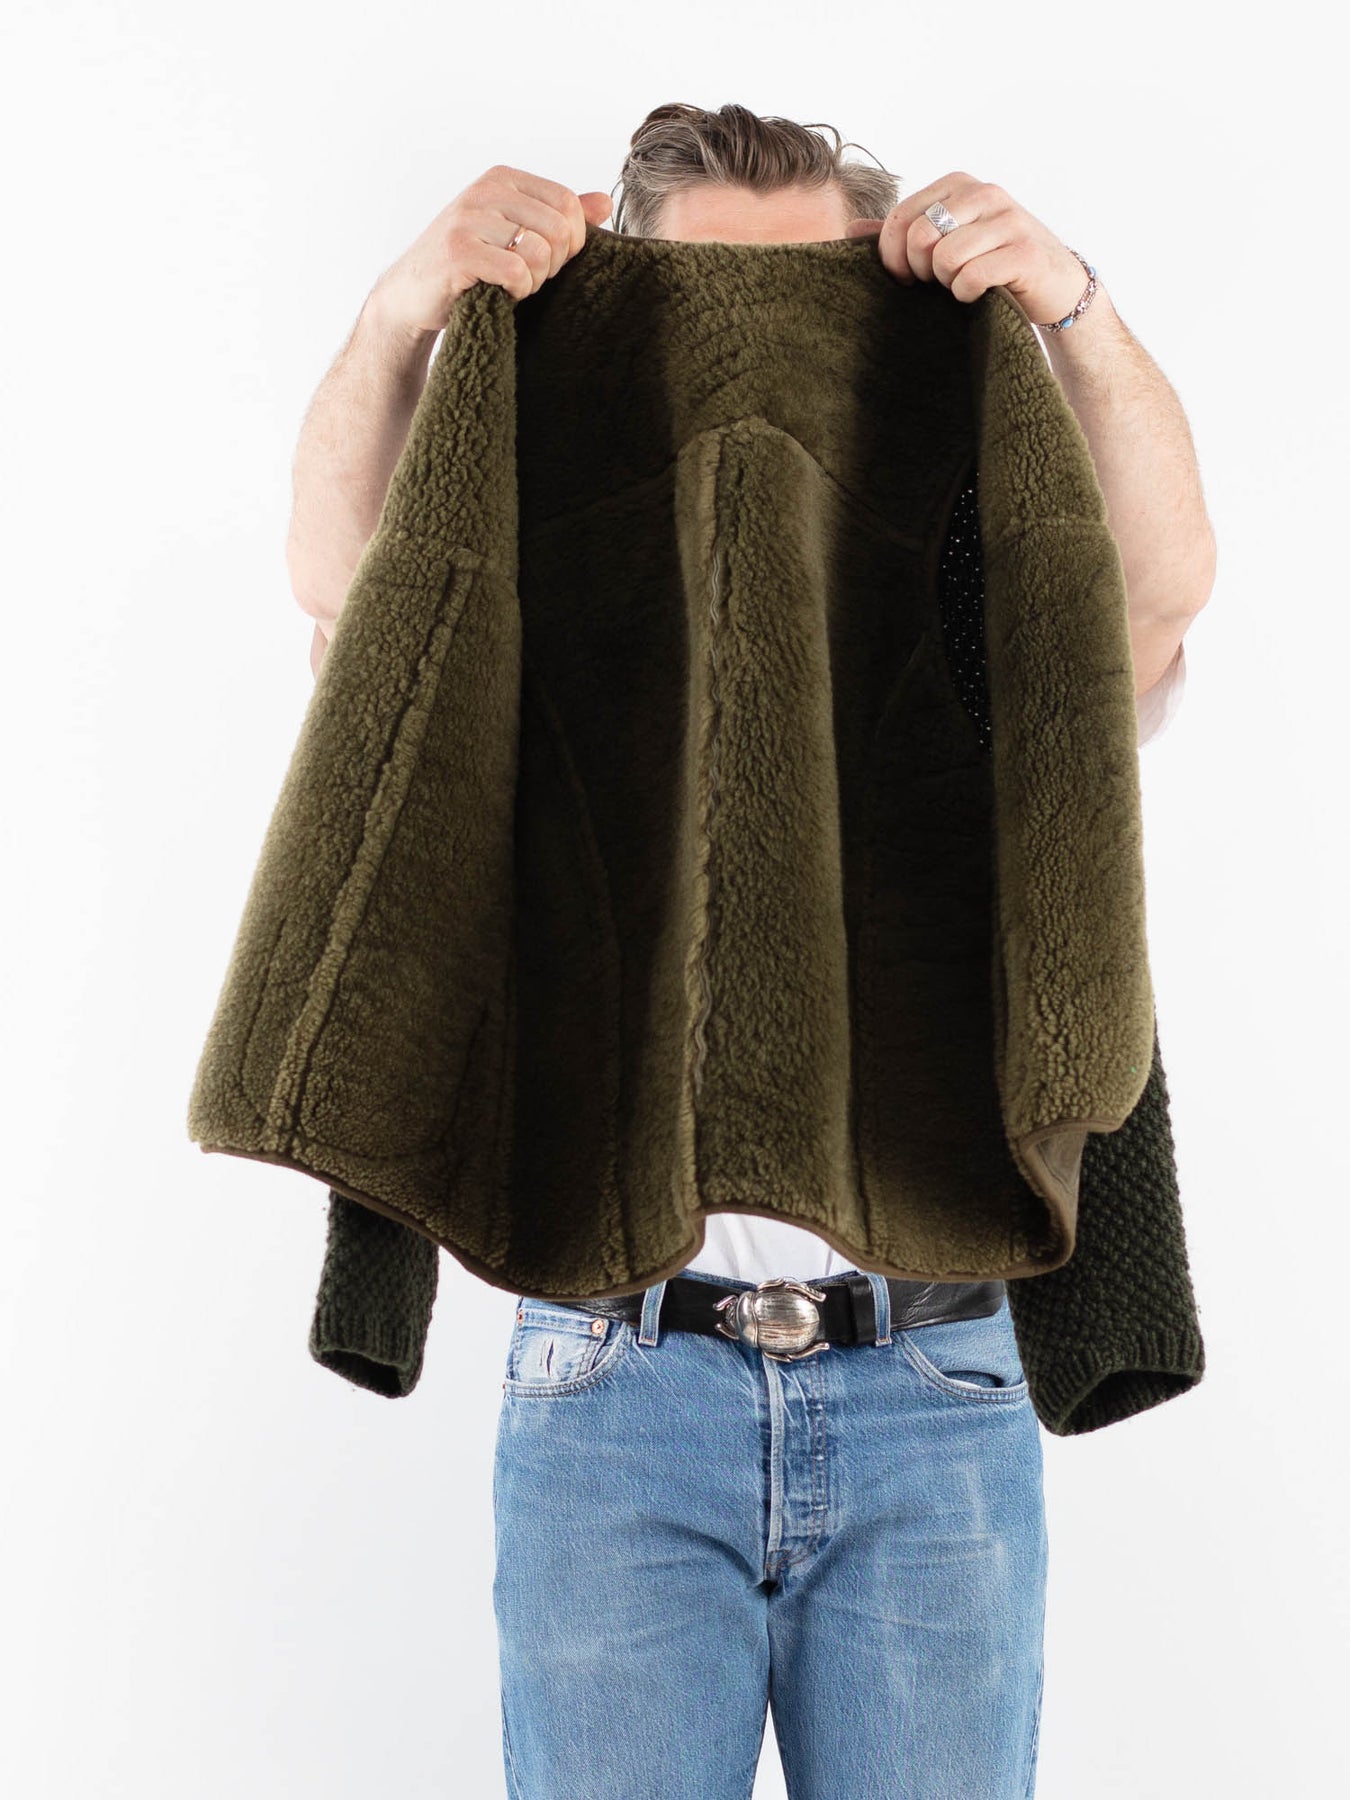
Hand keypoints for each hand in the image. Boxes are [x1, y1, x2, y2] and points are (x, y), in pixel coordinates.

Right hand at [366, 165, 614, 337]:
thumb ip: (557, 217)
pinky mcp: (459, 252)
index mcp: (502, 179)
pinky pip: (516, 272)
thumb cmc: (470, 266)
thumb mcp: (514, 232)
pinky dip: (518, 291)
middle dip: (553, 264)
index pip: (567, 202)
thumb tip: (605, 202)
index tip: (549, 260)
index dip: (571, 241)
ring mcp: (469, 218)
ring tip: (512, 285)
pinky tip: (501, 293)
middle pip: (559, 228)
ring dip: (534, 280)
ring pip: (540, 251)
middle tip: (529, 278)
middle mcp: (485, 190)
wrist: (411, 293)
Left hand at [844, 171, 1091, 325]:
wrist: (1055, 285)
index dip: (891, 256)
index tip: (906, 277)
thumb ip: (902, 234)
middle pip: (919, 237)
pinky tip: (978, 294)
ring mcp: (1008, 219)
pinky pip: (972, 277)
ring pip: (945, 258)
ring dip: (947, 284)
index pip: (900, 217)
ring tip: (962, 285)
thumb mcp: (946, 242)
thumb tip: (850, 229)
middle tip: (937, 283)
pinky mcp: (1024, 252)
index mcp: (958, 185)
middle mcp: (984, 193)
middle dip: (920, 271)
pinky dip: (967, 295)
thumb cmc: (991, 263)